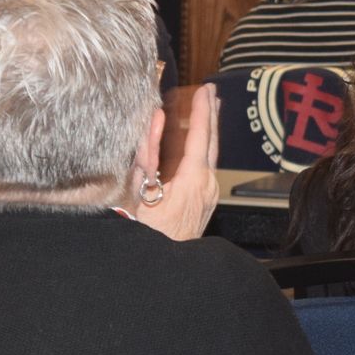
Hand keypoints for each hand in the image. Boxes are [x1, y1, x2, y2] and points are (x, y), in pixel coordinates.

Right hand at [136, 85, 218, 241]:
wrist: (165, 266)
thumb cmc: (149, 232)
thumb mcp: (141, 189)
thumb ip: (148, 153)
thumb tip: (155, 121)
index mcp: (194, 178)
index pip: (200, 134)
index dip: (202, 109)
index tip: (204, 88)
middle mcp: (208, 185)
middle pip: (212, 141)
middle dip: (211, 113)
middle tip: (210, 91)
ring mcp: (210, 195)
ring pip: (212, 154)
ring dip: (209, 130)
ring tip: (208, 109)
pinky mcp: (207, 202)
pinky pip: (208, 167)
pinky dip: (205, 148)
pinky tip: (200, 143)